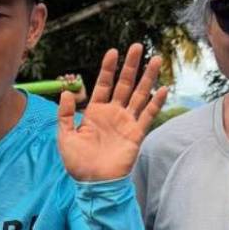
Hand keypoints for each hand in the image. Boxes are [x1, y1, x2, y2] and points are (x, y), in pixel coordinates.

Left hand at [56, 43, 166, 183]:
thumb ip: (66, 114)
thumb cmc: (77, 162)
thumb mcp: (65, 136)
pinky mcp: (136, 134)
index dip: (108, 68)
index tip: (113, 51)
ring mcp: (126, 122)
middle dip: (130, 66)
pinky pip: (147, 115)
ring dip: (147, 78)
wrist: (93, 183)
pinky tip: (163, 89)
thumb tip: (66, 92)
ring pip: (138, 95)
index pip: (104, 84)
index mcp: (95, 111)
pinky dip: (155, 102)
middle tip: (137, 46)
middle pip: (124, 84)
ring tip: (155, 59)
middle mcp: (113, 113)